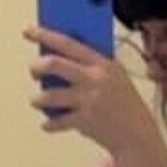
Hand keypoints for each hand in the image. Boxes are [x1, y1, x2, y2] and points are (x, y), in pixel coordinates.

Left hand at [24, 26, 159, 155]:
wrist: (138, 135)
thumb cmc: (125, 104)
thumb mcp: (116, 76)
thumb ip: (93, 65)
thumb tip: (60, 56)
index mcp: (102, 64)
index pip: (68, 43)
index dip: (45, 35)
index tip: (29, 31)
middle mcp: (95, 79)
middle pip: (54, 64)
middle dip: (36, 67)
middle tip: (34, 71)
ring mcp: (89, 100)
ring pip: (49, 95)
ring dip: (37, 99)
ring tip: (37, 100)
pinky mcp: (85, 121)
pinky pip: (55, 121)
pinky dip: (48, 124)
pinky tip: (48, 124)